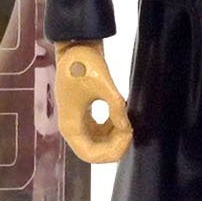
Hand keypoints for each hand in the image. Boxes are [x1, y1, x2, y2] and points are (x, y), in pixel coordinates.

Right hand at [54, 41, 131, 162]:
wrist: (76, 45)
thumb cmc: (83, 64)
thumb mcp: (102, 84)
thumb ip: (115, 107)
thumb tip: (126, 126)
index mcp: (71, 125)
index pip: (90, 155)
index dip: (110, 153)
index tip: (127, 136)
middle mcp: (72, 127)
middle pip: (95, 151)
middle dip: (115, 145)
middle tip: (131, 129)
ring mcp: (78, 120)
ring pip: (98, 143)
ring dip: (114, 138)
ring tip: (128, 122)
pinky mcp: (85, 113)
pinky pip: (99, 131)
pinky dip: (112, 128)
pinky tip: (121, 116)